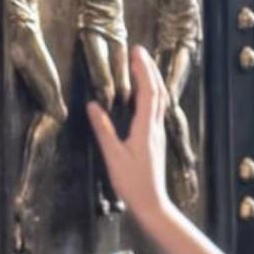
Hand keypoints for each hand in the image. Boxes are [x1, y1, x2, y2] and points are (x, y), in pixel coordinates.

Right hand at [87, 46, 171, 221]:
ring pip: (160, 100)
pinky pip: (157, 109)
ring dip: (153, 79)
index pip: (147, 92)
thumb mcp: (114, 157)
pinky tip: (145, 94)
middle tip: (140, 50)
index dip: (143, 70)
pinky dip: (152, 94)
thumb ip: (104, 130)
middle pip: (158, 91)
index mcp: (146, 129)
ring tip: (144, 64)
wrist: (152, 204)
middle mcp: (155, 128)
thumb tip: (93, 105)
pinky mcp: (155, 139)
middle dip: (149, 69)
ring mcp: (157, 133)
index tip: (136, 52)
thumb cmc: (132, 184)